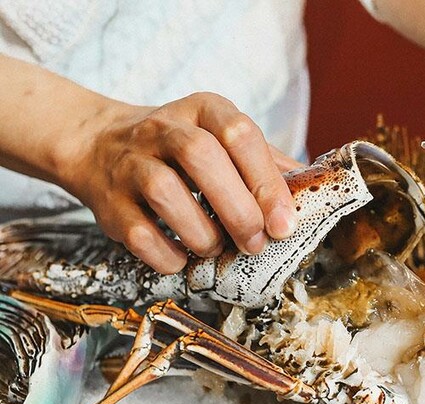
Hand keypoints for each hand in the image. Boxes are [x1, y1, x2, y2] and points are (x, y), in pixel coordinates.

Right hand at [61, 92, 300, 273]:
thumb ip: (265, 162)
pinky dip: (169, 255)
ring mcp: (130, 162)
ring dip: (201, 233)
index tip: (284, 223)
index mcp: (203, 110)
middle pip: (200, 157)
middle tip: (255, 242)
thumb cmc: (179, 151)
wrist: (97, 145)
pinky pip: (139, 233)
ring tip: (216, 248)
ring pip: (164, 192)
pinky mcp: (108, 201)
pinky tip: (184, 258)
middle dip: (237, 209)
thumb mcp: (222, 140)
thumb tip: (311, 191)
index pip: (239, 134)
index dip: (266, 182)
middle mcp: (162, 128)